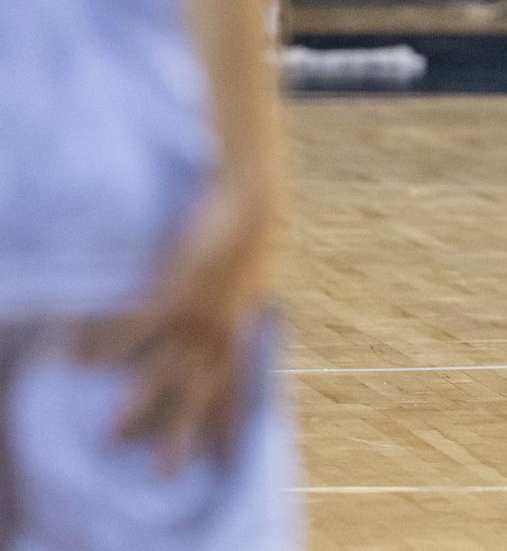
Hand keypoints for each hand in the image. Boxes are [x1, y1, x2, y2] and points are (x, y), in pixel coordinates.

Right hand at [77, 183, 275, 473]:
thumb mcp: (249, 289)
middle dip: (184, 434)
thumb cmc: (249, 242)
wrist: (251, 208)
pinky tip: (81, 359)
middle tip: (165, 473)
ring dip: (138, 402)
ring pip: (165, 370)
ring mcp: (196, 315)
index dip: (229, 425)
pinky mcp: (174, 292)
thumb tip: (232, 330)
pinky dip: (109, 343)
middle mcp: (219, 334)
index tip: (224, 461)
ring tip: (114, 433)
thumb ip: (238, 315)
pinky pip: (136, 327)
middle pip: (200, 394)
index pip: (236, 390)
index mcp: (238, 335)